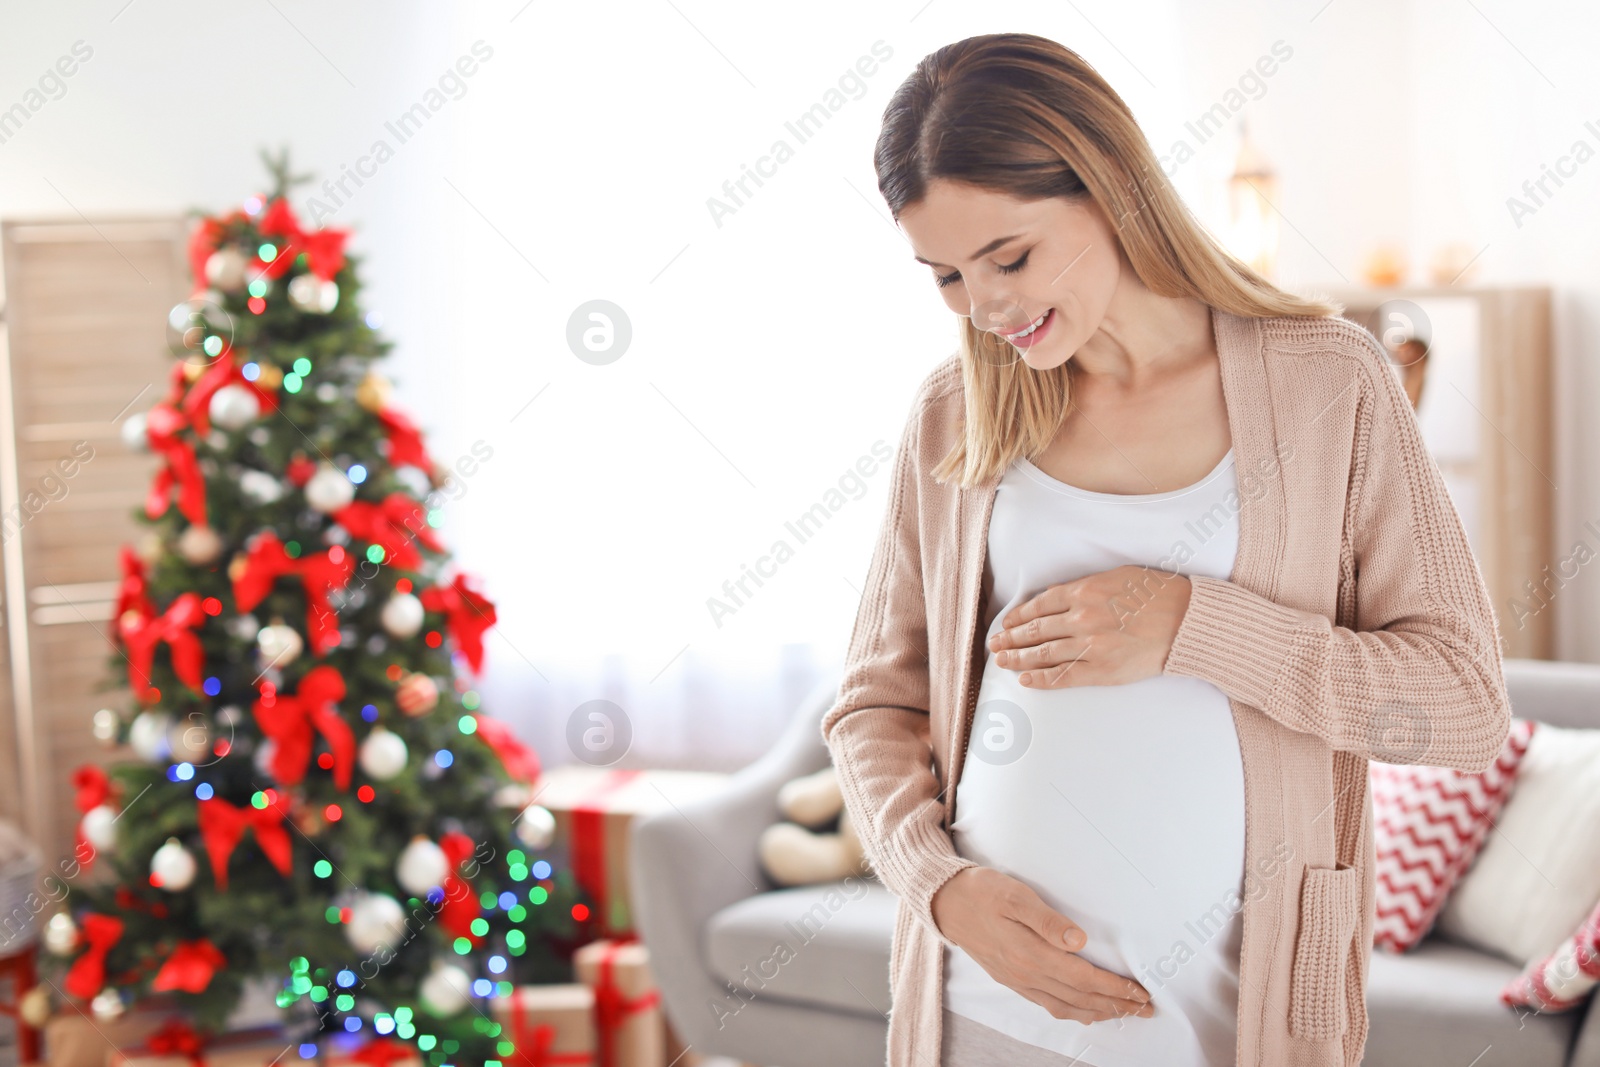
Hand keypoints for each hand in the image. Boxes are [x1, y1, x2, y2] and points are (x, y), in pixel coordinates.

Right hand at [931, 867, 1153, 1024]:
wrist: (944, 901)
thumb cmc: (981, 892)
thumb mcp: (1015, 896)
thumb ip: (1048, 921)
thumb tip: (1080, 941)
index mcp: (1030, 955)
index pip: (1084, 979)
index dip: (1115, 989)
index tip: (1141, 992)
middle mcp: (1025, 974)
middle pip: (1080, 1000)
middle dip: (1116, 1007)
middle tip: (1145, 1009)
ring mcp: (1017, 980)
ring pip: (1064, 1007)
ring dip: (1097, 1013)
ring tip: (1122, 1013)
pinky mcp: (1010, 978)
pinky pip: (1047, 1005)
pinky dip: (1072, 1011)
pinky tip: (1082, 1009)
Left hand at [988, 564, 1190, 687]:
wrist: (1187, 621)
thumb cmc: (1157, 594)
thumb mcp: (1118, 577)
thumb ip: (1086, 587)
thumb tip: (1057, 596)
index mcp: (1085, 591)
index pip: (1040, 605)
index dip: (1019, 616)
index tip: (1005, 623)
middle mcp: (1082, 618)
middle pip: (1036, 630)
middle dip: (1011, 638)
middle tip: (994, 645)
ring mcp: (1090, 645)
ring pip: (1044, 653)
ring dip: (1019, 658)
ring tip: (1002, 661)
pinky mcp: (1102, 669)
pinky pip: (1064, 677)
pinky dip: (1041, 679)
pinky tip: (1026, 680)